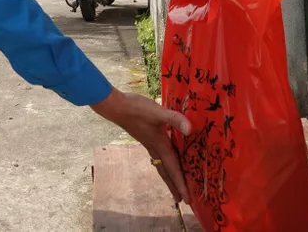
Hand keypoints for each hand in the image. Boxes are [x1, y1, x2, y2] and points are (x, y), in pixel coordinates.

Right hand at [91, 88, 191, 202]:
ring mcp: (149, 144)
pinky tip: (166, 158)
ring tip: (175, 186)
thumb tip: (190, 130)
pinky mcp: (146, 138)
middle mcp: (155, 148)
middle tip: (183, 200)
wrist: (117, 107)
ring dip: (170, 177)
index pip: (173, 169)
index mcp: (160, 145)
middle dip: (175, 186)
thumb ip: (174, 119)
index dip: (180, 184)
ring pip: (162, 165)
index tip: (187, 200)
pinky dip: (165, 163)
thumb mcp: (158, 113)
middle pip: (166, 172)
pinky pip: (159, 156)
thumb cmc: (137, 109)